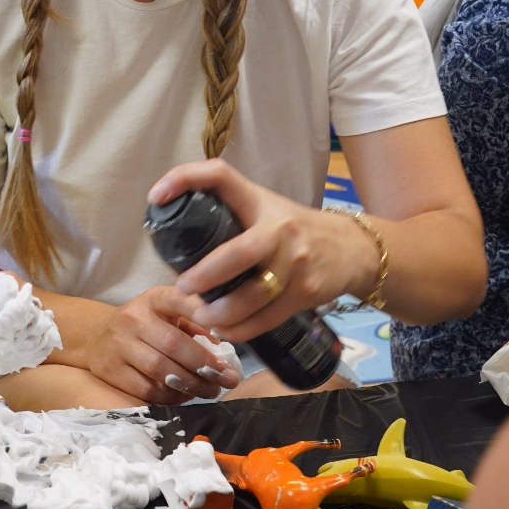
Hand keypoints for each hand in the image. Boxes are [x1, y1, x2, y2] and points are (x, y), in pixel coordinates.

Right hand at [83, 285, 240, 405]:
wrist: (96, 337)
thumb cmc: (145, 326)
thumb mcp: (167, 314)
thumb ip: (194, 325)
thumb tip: (223, 348)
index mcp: (152, 299)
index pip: (178, 300)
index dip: (201, 313)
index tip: (226, 328)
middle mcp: (133, 318)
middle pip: (172, 343)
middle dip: (204, 364)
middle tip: (227, 379)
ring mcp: (119, 345)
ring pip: (160, 370)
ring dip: (191, 384)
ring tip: (211, 390)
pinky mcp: (111, 370)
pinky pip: (147, 389)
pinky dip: (171, 396)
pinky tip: (185, 396)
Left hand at [152, 158, 377, 343]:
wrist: (352, 249)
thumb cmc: (295, 228)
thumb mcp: (265, 208)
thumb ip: (230, 213)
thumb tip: (176, 228)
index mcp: (260, 202)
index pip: (221, 177)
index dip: (185, 179)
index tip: (156, 196)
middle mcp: (279, 230)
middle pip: (237, 254)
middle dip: (206, 275)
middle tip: (183, 287)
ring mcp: (295, 263)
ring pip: (252, 296)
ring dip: (221, 313)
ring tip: (201, 317)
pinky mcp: (306, 293)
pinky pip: (268, 318)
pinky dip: (242, 330)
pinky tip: (225, 331)